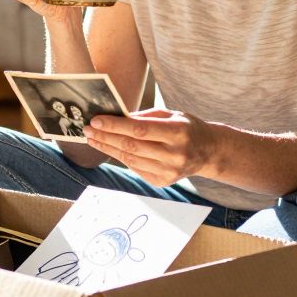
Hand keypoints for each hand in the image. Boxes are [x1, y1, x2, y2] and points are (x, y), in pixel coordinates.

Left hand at [83, 108, 217, 186]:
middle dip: (106, 137)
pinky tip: (109, 148)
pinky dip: (121, 157)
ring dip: (108, 148)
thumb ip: (145, 117)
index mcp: (178, 133)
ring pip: (130, 159)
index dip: (115, 126)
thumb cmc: (187, 127)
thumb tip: (116, 117)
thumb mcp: (172, 114)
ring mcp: (168, 171)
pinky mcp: (162, 182)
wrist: (208, 152)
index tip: (96, 120)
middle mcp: (174, 155)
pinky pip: (135, 168)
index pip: (140, 130)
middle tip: (87, 129)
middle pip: (131, 146)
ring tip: (93, 138)